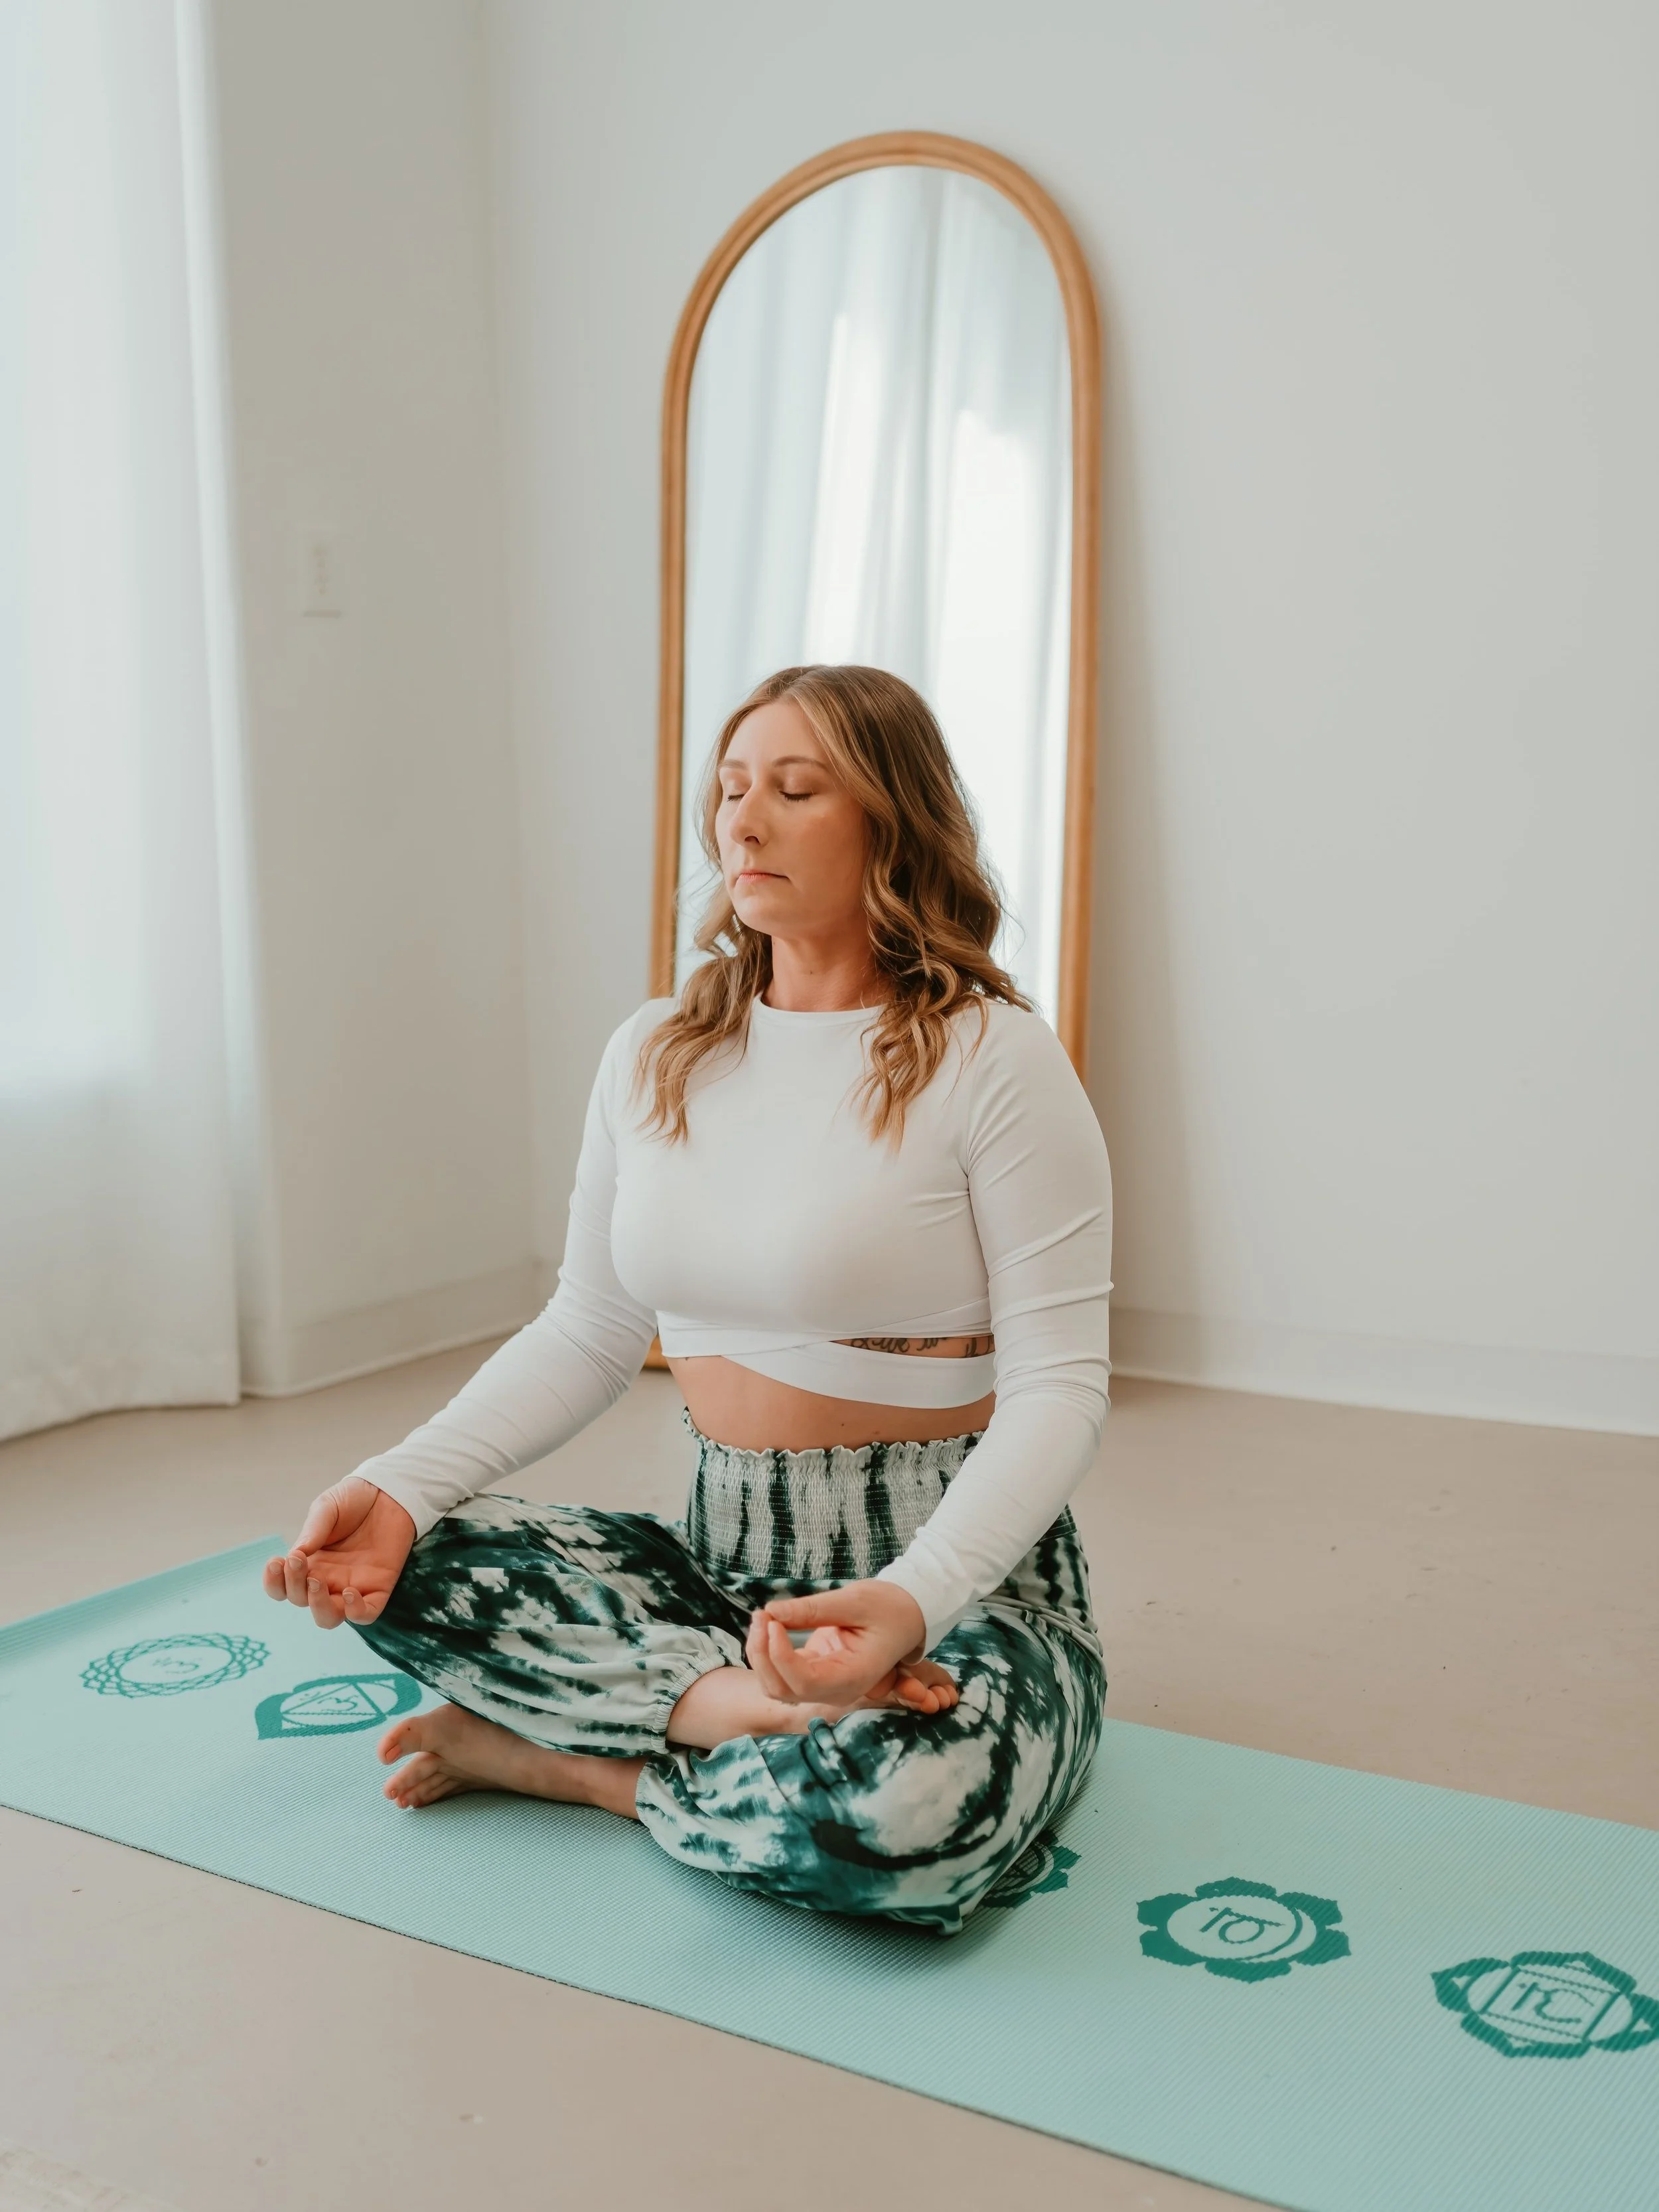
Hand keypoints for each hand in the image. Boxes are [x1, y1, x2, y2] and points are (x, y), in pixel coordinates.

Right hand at [261, 1477, 415, 1630]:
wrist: (389, 1492)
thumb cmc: (354, 1500)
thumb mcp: (327, 1508)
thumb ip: (313, 1531)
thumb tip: (296, 1555)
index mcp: (309, 1562)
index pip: (283, 1587)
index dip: (274, 1582)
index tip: (275, 1562)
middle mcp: (327, 1578)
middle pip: (301, 1601)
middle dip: (294, 1586)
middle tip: (298, 1562)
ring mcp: (352, 1585)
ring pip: (329, 1617)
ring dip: (319, 1607)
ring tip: (317, 1582)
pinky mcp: (379, 1587)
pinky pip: (366, 1614)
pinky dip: (356, 1612)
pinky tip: (351, 1592)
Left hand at [744, 1580, 957, 1714]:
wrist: (905, 1617)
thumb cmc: (888, 1608)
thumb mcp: (855, 1600)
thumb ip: (813, 1609)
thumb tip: (772, 1610)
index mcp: (855, 1677)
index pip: (804, 1682)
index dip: (780, 1655)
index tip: (772, 1620)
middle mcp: (838, 1691)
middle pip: (783, 1690)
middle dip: (763, 1655)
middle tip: (762, 1614)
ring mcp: (824, 1687)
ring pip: (776, 1687)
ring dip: (761, 1656)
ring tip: (763, 1617)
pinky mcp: (815, 1675)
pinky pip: (781, 1675)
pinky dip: (768, 1653)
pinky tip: (770, 1625)